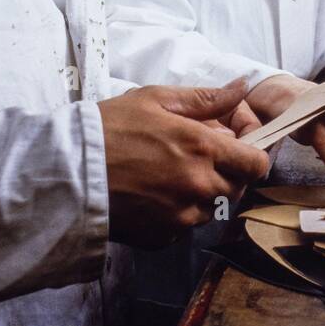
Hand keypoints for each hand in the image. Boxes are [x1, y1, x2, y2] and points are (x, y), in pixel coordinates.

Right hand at [99, 79, 269, 247]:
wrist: (67, 171)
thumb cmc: (109, 128)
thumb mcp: (156, 99)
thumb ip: (206, 98)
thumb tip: (243, 87)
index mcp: (203, 150)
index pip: (257, 163)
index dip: (251, 153)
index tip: (234, 146)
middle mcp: (200, 187)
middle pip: (237, 187)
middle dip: (226, 172)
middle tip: (197, 156)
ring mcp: (183, 217)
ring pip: (212, 208)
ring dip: (203, 193)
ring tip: (170, 173)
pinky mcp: (164, 238)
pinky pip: (186, 226)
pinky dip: (179, 212)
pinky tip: (154, 194)